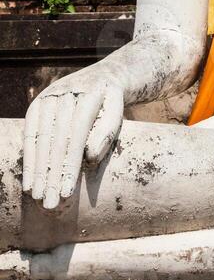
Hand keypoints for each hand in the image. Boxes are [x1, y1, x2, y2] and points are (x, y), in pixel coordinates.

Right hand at [22, 68, 123, 209]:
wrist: (103, 76)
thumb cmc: (111, 102)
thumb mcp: (118, 111)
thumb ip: (107, 132)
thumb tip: (89, 156)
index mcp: (89, 93)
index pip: (76, 133)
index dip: (69, 164)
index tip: (66, 192)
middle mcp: (65, 93)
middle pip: (56, 140)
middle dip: (51, 174)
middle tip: (50, 204)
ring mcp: (49, 97)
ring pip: (41, 139)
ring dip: (38, 170)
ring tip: (39, 197)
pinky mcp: (37, 104)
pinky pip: (29, 134)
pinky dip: (29, 159)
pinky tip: (29, 182)